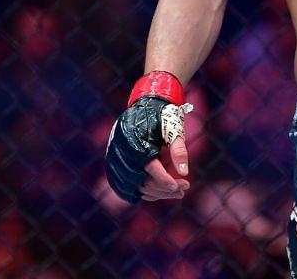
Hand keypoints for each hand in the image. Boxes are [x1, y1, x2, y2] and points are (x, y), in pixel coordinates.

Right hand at [104, 71, 192, 202]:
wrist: (145, 104)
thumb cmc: (162, 116)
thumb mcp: (174, 129)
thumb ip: (179, 150)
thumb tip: (184, 173)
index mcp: (137, 142)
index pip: (151, 169)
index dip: (167, 180)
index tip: (183, 186)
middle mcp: (122, 152)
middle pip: (143, 182)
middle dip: (165, 189)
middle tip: (184, 189)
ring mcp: (115, 159)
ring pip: (134, 187)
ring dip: (156, 193)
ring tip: (176, 192)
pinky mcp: (112, 163)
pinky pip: (124, 185)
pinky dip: (142, 191)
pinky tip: (159, 192)